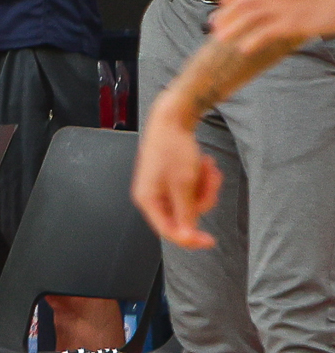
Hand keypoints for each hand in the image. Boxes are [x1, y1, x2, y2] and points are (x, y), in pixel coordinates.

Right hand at [132, 92, 222, 248]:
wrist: (172, 119)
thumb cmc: (172, 147)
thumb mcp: (183, 184)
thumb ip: (185, 214)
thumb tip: (185, 238)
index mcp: (147, 199)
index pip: (168, 231)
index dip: (190, 239)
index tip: (211, 240)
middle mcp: (152, 196)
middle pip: (183, 216)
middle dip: (203, 198)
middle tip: (211, 181)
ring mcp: (161, 188)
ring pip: (191, 203)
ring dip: (205, 186)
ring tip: (208, 168)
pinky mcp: (170, 180)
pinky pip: (191, 191)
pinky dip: (202, 180)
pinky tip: (204, 164)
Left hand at [212, 0, 334, 49]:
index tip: (221, 0)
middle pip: (241, 2)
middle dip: (225, 14)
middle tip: (214, 23)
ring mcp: (281, 6)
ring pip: (248, 18)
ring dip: (231, 28)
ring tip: (221, 37)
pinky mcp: (291, 24)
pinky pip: (264, 34)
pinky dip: (251, 41)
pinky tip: (244, 48)